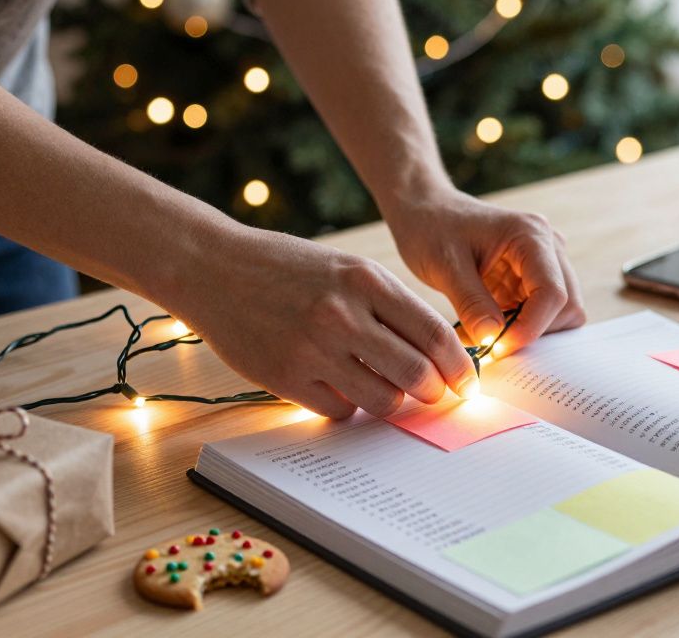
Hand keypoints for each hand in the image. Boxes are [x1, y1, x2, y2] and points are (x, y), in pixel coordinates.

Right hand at [168, 225, 478, 418]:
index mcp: (366, 281)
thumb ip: (388, 305)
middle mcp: (343, 314)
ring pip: (381, 400)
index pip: (433, 333)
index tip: (465, 382)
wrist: (213, 267)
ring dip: (392, 402)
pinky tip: (340, 389)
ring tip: (385, 391)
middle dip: (433, 392)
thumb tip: (434, 351)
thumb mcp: (345, 268)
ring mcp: (313, 348)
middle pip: (415, 373)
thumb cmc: (286, 267)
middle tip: (434, 396)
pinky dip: (348, 407)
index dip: (458, 365)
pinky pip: (339, 410)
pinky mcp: (286, 377)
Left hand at [385, 188, 585, 353]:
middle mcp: (548, 247)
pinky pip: (542, 314)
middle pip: (567, 306)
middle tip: (492, 347)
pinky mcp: (533, 279)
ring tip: (486, 335)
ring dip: (529, 332)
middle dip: (534, 332)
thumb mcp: (444, 265)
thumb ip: (471, 302)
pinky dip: (520, 328)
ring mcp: (545, 263)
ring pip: (561, 313)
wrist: (426, 212)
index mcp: (530, 235)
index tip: (497, 349)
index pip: (552, 292)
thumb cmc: (432, 228)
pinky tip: (489, 328)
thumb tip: (493, 340)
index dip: (530, 328)